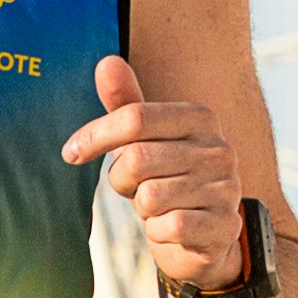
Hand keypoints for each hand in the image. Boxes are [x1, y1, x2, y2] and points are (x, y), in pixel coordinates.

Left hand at [65, 53, 250, 297]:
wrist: (204, 236)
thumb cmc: (167, 179)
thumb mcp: (145, 141)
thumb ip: (126, 105)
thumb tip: (107, 61)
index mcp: (200, 118)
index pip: (134, 117)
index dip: (95, 136)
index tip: (71, 153)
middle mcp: (219, 148)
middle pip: (136, 159)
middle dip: (121, 179)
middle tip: (134, 187)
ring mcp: (226, 187)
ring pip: (150, 197)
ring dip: (142, 208)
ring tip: (159, 206)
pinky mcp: (224, 225)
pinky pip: (168, 226)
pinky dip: (159, 232)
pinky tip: (172, 228)